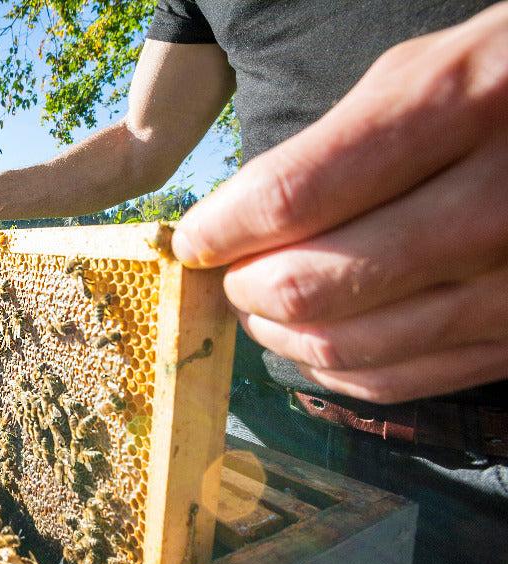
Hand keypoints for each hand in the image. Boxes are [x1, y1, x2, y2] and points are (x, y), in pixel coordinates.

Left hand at [171, 3, 507, 402]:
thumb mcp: (419, 73)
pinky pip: (394, 381)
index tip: (195, 238)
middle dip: (243, 287)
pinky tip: (318, 338)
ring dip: (278, 333)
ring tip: (265, 304)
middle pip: (308, 287)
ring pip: (344, 348)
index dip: (221, 229)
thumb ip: (326, 146)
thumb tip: (235, 221)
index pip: (292, 196)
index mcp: (454, 111)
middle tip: (232, 272)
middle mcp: (489, 207)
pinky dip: (332, 368)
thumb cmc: (505, 85)